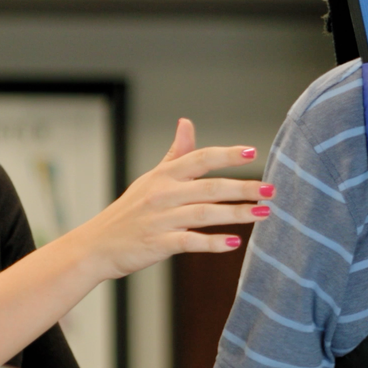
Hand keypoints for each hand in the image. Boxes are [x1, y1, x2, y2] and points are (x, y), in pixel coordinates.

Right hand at [66, 119, 271, 280]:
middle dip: (243, 188)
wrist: (96, 245)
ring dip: (237, 214)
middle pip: (210, 187)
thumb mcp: (151, 178)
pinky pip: (189, 241)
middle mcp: (163, 193)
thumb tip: (187, 122)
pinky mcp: (157, 243)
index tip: (254, 153)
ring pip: (204, 213)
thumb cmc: (130, 211)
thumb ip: (175, 153)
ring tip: (263, 214)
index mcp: (164, 175)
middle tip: (270, 190)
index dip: (227, 155)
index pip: (200, 158)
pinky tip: (234, 243)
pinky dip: (212, 242)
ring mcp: (160, 219)